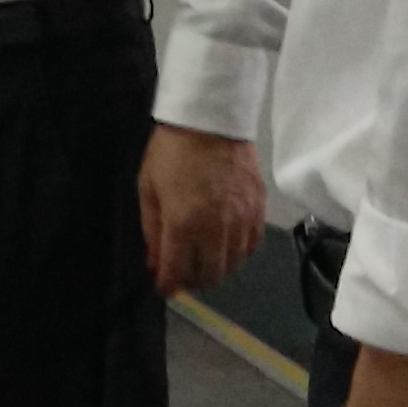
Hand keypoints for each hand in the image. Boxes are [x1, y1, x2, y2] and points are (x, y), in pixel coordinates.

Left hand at [136, 123, 265, 295]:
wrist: (210, 120)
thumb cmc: (171, 152)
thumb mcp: (149, 189)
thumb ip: (152, 232)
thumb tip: (155, 265)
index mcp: (183, 223)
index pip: (178, 272)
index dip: (169, 285)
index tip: (165, 287)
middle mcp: (216, 228)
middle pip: (210, 276)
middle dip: (193, 280)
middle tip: (183, 271)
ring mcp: (241, 220)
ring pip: (233, 266)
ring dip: (216, 269)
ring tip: (204, 259)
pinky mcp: (258, 210)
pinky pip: (251, 247)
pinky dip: (237, 253)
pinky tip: (225, 244)